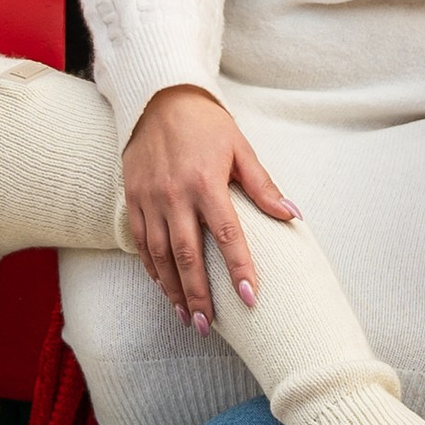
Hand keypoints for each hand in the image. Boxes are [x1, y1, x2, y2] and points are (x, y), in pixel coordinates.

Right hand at [120, 83, 296, 329]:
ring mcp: (149, 199)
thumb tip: (292, 216)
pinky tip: (164, 289)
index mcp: (206, 182)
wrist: (158, 98)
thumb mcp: (240, 148)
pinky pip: (141, 242)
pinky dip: (152, 269)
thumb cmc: (206, 124)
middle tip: (208, 326)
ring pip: (160, 255)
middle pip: (187, 255)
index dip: (239, 269)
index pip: (227, 235)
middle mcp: (174, 195)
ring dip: (173, 290)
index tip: (251, 298)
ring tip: (187, 317)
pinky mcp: (132, 198)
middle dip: (199, 294)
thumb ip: (263, 186)